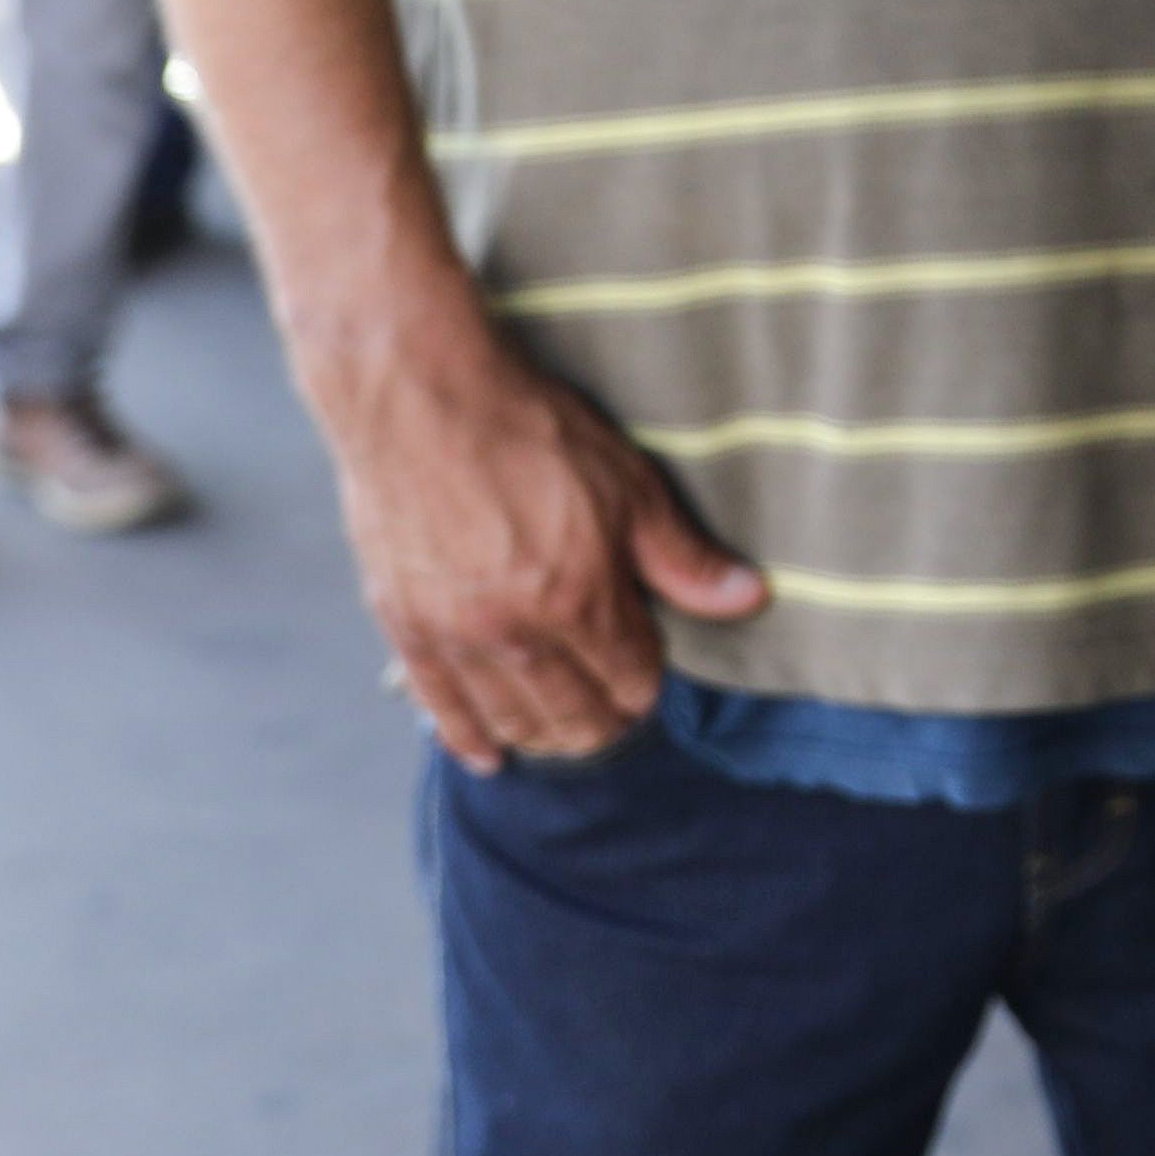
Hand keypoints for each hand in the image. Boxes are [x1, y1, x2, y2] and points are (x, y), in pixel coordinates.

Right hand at [326, 335, 767, 765]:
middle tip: (617, 713)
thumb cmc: (530, 431)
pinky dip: (467, 738)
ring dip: (545, 735)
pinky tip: (489, 755)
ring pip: (511, 719)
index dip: (648, 680)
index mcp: (577, 602)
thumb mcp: (627, 485)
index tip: (651, 667)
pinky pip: (439, 707)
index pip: (631, 680)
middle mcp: (514, 634)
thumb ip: (682, 558)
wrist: (419, 400)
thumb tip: (750, 598)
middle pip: (574, 715)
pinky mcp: (404, 626)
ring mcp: (454, 636)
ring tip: (567, 732)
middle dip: (605, 721)